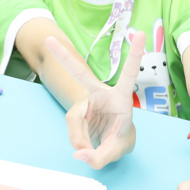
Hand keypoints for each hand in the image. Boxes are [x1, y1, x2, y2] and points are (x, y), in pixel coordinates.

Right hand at [46, 32, 145, 168]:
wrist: (111, 140)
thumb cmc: (120, 136)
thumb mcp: (119, 148)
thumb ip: (103, 155)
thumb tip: (80, 154)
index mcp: (121, 96)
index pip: (129, 73)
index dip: (134, 54)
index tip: (140, 34)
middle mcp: (100, 93)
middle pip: (80, 74)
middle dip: (65, 58)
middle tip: (50, 41)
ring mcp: (85, 102)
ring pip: (74, 120)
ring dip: (81, 140)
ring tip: (90, 153)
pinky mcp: (75, 113)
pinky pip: (73, 130)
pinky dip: (78, 143)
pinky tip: (85, 150)